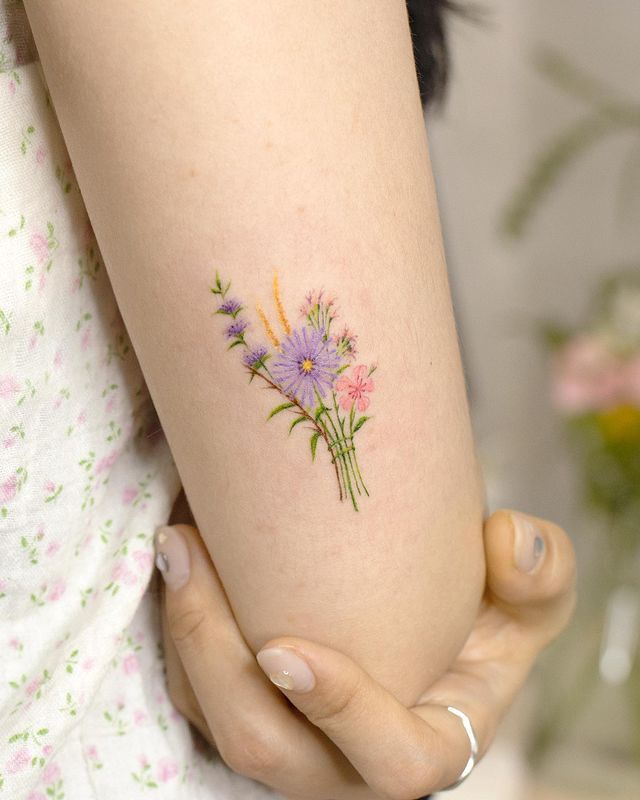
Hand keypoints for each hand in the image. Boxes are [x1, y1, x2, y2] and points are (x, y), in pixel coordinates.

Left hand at [156, 498, 575, 799]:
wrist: (430, 626)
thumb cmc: (484, 622)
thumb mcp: (530, 601)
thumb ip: (543, 574)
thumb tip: (510, 538)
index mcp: (428, 744)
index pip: (393, 762)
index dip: (340, 713)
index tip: (286, 647)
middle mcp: (348, 763)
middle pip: (268, 749)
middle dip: (216, 659)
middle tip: (190, 555)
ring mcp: (294, 743)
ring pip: (218, 722)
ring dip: (186, 637)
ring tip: (177, 544)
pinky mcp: (256, 712)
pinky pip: (200, 695)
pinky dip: (181, 632)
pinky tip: (183, 559)